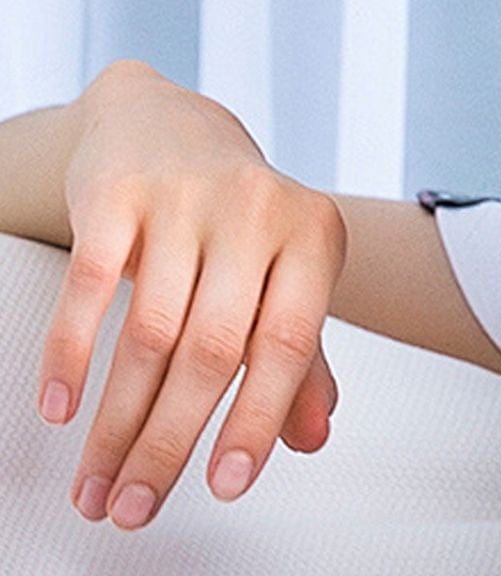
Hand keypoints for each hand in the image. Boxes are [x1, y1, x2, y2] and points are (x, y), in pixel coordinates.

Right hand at [38, 59, 346, 529]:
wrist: (164, 119)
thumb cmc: (232, 214)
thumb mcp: (284, 270)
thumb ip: (303, 356)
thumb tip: (314, 435)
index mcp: (313, 232)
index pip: (289, 343)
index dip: (257, 420)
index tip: (225, 486)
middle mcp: (257, 209)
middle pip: (212, 350)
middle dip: (169, 443)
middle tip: (135, 505)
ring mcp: (187, 198)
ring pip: (149, 333)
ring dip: (116, 423)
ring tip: (95, 481)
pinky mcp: (118, 194)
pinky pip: (90, 287)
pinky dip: (70, 356)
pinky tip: (61, 408)